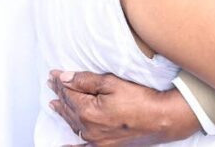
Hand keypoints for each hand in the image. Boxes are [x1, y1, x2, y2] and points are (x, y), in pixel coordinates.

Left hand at [48, 70, 198, 145]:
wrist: (162, 118)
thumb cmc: (141, 99)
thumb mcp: (112, 83)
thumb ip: (86, 80)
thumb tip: (64, 78)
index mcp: (87, 112)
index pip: (69, 93)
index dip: (60, 82)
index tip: (53, 75)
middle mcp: (88, 129)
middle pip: (69, 108)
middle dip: (60, 94)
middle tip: (52, 84)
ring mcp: (96, 140)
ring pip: (73, 124)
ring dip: (64, 112)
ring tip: (55, 104)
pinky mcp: (105, 146)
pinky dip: (71, 146)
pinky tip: (63, 145)